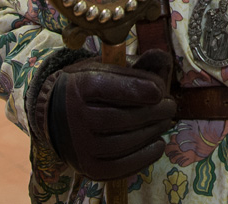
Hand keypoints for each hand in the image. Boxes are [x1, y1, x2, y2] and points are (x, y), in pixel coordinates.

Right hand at [45, 49, 176, 180]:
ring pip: (124, 143)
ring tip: (165, 121)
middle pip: (121, 118)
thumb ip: (137, 65)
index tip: (160, 90)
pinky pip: (121, 166)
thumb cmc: (90, 88)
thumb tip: (163, 58)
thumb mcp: (107, 68)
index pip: (110, 88)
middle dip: (153, 112)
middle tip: (169, 106)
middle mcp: (74, 118)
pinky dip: (145, 155)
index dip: (140, 89)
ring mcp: (80, 146)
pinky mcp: (88, 168)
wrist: (57, 117)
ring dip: (153, 131)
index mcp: (78, 86)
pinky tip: (158, 142)